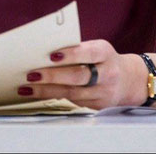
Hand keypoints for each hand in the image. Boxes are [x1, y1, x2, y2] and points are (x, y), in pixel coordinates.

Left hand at [17, 40, 146, 109]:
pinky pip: (73, 103)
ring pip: (72, 94)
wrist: (128, 80)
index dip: (70, 54)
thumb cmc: (103, 59)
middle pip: (78, 77)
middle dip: (53, 76)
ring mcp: (103, 93)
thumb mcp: (97, 48)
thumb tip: (44, 50)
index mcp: (105, 53)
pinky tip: (38, 95)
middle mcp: (107, 74)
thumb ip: (77, 49)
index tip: (51, 55)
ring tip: (27, 88)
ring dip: (46, 91)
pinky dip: (53, 98)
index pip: (88, 53)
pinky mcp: (97, 106)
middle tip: (32, 74)